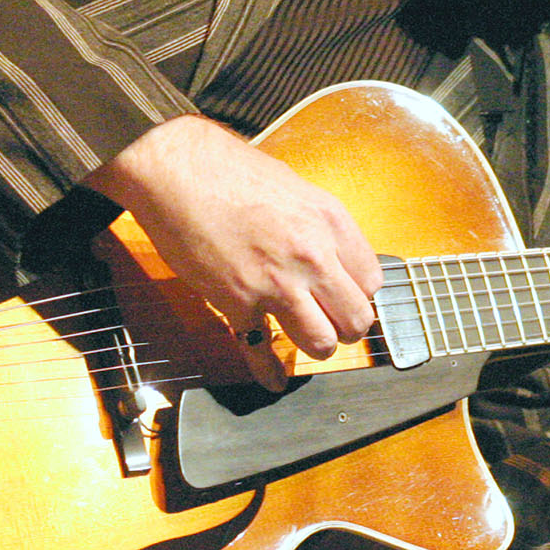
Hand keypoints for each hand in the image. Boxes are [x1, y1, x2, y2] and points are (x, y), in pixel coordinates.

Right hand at [83, 114, 383, 365]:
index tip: (345, 295)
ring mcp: (276, 284)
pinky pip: (262, 350)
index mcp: (330, 222)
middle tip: (331, 322)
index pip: (371, 281)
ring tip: (305, 337)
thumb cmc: (230, 171)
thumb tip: (332, 256)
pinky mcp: (238, 304)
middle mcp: (312, 256)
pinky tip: (274, 380)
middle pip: (357, 319)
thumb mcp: (295, 189)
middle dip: (346, 327)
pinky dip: (268, 371)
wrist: (178, 169)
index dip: (358, 293)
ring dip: (315, 345)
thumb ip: (319, 226)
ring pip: (321, 342)